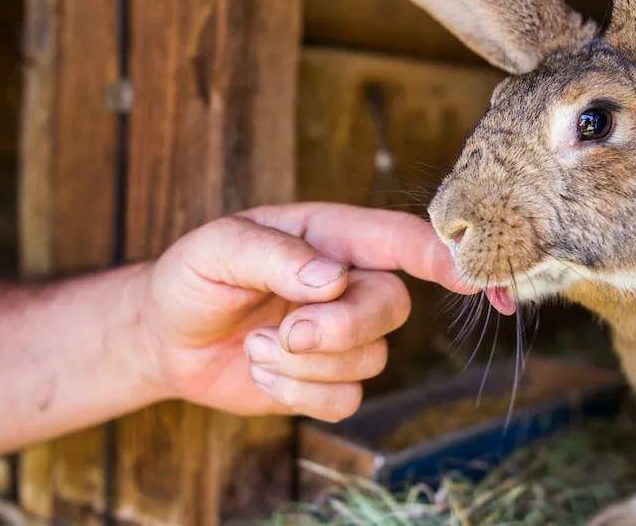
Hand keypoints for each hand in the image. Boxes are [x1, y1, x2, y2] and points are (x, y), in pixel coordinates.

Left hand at [133, 203, 469, 421]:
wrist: (167, 337)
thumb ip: (273, 255)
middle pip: (391, 306)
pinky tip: (263, 371)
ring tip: (256, 343)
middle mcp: (348, 283)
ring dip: (301, 363)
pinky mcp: (328, 381)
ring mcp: (342, 335)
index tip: (469, 273)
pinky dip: (298, 394)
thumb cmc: (193, 278)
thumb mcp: (217, 249)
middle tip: (287, 331)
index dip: (440, 254)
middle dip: (341, 328)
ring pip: (369, 359)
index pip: (398, 238)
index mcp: (329, 237)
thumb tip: (332, 280)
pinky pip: (345, 399)